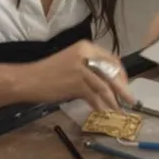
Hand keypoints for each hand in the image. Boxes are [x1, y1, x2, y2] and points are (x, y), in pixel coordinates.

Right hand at [0, 41, 135, 113]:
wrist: (29, 79)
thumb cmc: (48, 73)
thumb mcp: (72, 64)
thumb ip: (89, 68)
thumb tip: (107, 81)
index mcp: (86, 47)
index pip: (111, 59)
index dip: (121, 74)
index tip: (124, 85)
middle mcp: (86, 54)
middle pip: (111, 72)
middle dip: (122, 87)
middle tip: (130, 99)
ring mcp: (81, 68)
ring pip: (105, 85)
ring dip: (114, 100)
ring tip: (120, 109)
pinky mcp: (77, 82)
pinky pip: (94, 96)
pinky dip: (100, 105)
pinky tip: (103, 111)